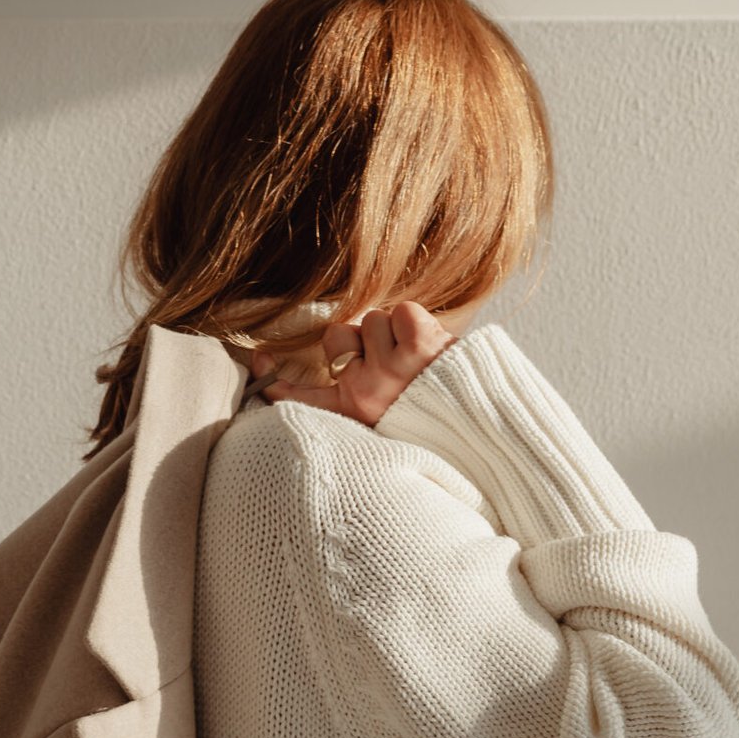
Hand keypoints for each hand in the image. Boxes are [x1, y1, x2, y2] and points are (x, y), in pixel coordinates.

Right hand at [252, 301, 456, 426]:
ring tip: (418, 360)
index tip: (257, 358)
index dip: (272, 375)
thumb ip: (356, 391)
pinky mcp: (420, 341)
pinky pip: (403, 311)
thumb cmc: (431, 415)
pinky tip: (429, 346)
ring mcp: (394, 365)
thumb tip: (336, 355)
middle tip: (389, 362)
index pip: (300, 396)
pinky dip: (416, 321)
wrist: (481, 426)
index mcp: (352, 410)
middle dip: (360, 338)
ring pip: (374, 319)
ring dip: (394, 332)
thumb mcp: (385, 416)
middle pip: (341, 334)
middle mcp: (366, 389)